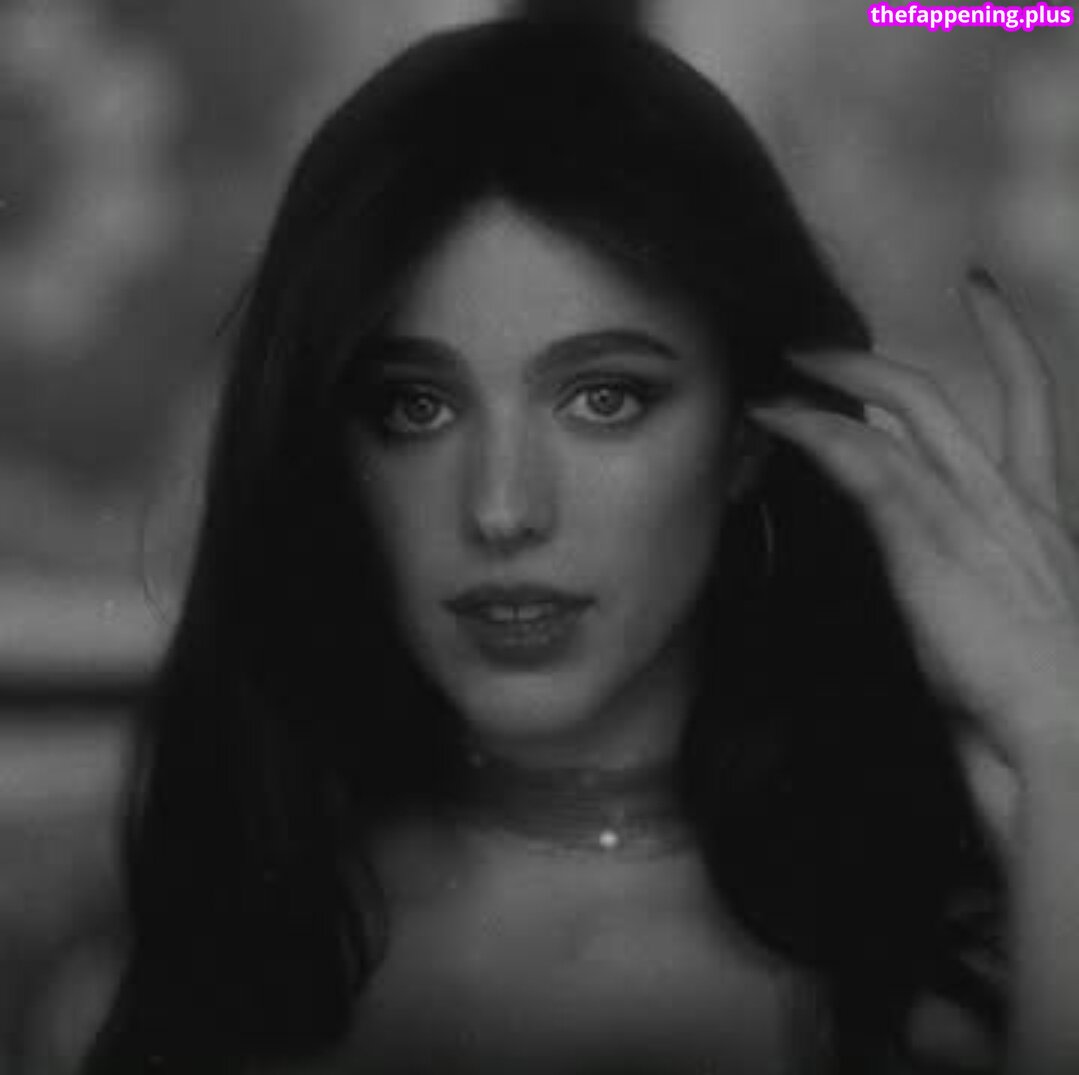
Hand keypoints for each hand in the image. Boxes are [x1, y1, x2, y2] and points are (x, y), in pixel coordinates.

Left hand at [750, 268, 1078, 847]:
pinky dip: (817, 430)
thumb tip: (960, 579)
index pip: (1029, 403)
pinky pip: (868, 461)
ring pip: (906, 412)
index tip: (980, 294)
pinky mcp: (930, 540)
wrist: (1065, 739)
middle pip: (948, 396)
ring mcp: (971, 513)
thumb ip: (992, 581)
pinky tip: (776, 415)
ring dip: (838, 382)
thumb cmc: (1042, 701)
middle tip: (822, 344)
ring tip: (784, 371)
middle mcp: (1009, 498)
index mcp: (1041, 515)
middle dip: (880, 361)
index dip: (1006, 341)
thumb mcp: (1021, 622)